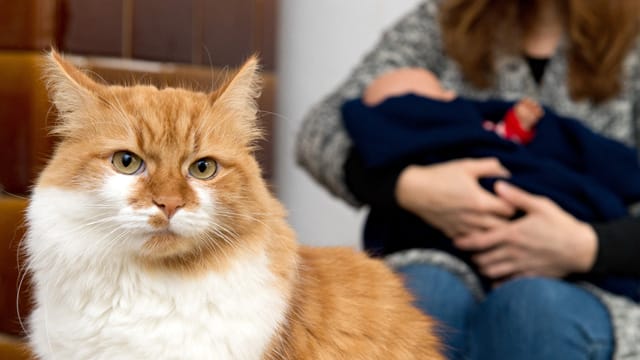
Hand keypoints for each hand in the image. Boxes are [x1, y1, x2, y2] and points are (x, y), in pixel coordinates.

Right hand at [395, 158, 514, 237]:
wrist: (413, 190)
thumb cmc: (440, 176)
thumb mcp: (466, 165)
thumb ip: (490, 166)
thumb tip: (507, 170)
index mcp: (480, 202)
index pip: (510, 210)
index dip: (515, 205)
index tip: (515, 200)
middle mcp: (474, 219)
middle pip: (503, 228)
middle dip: (509, 222)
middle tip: (509, 214)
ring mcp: (463, 229)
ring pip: (488, 238)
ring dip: (494, 232)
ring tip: (497, 224)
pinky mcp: (452, 233)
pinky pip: (471, 240)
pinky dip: (477, 237)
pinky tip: (477, 229)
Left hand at [454, 181, 597, 278]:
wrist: (582, 248)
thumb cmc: (561, 224)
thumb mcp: (540, 205)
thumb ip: (516, 196)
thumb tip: (497, 185)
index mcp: (512, 234)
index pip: (480, 240)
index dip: (464, 241)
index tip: (455, 240)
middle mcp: (513, 252)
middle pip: (481, 259)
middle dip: (472, 256)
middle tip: (468, 250)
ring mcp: (520, 267)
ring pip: (491, 272)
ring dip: (482, 267)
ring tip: (480, 260)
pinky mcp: (529, 277)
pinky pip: (506, 284)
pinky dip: (496, 282)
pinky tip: (494, 276)